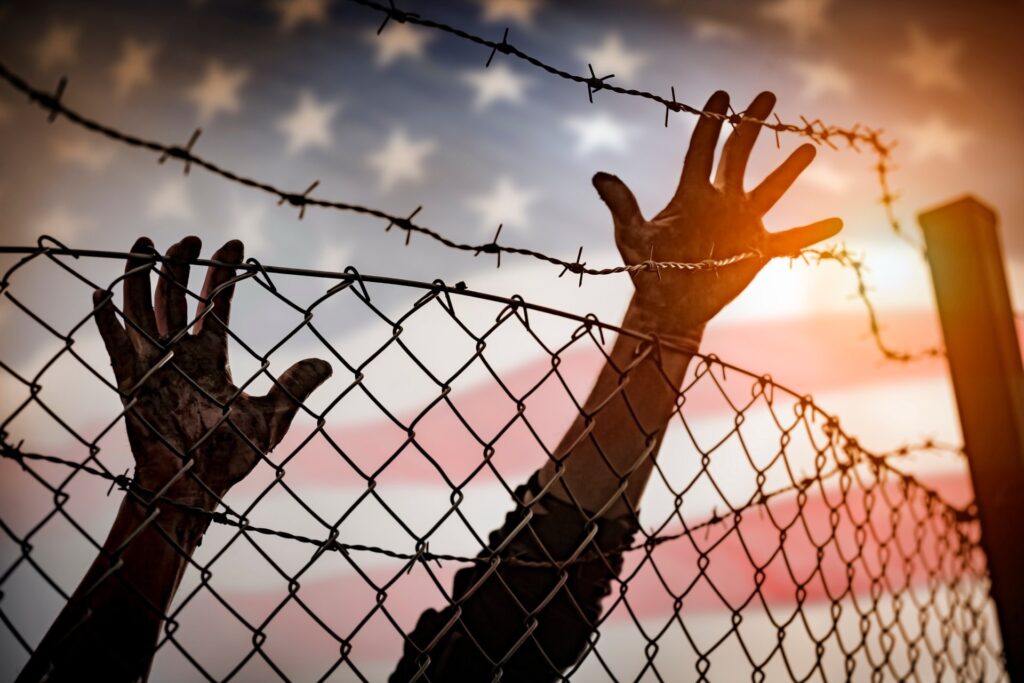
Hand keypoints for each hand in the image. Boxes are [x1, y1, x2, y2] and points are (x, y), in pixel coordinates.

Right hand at [92, 236, 331, 507]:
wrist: (192, 490)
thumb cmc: (228, 459)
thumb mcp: (271, 418)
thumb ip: (294, 387)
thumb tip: (326, 363)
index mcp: (210, 358)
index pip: (216, 306)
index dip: (222, 275)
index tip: (233, 244)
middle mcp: (179, 355)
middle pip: (176, 298)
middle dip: (181, 266)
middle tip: (190, 238)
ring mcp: (153, 366)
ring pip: (143, 310)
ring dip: (142, 277)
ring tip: (146, 244)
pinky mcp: (131, 385)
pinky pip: (115, 348)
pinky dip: (106, 323)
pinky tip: (100, 294)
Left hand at [592, 91, 841, 336]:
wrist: (668, 307)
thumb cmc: (648, 270)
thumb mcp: (632, 237)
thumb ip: (622, 206)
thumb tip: (599, 175)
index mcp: (691, 194)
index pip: (702, 150)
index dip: (710, 123)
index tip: (722, 95)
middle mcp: (720, 201)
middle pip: (738, 155)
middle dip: (750, 125)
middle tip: (767, 96)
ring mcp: (741, 224)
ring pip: (770, 190)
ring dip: (788, 170)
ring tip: (808, 146)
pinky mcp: (756, 250)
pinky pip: (790, 240)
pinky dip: (812, 233)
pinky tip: (837, 223)